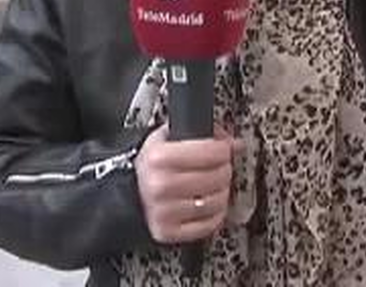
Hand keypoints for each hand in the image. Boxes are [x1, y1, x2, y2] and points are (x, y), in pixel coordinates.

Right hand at [135, 124, 237, 243]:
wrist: (131, 193)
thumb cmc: (152, 167)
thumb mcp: (167, 139)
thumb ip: (202, 135)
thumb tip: (234, 143)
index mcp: (158, 158)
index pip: (211, 152)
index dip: (224, 150)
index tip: (224, 150)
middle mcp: (159, 185)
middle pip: (217, 176)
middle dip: (225, 170)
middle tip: (220, 167)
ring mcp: (164, 211)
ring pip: (216, 202)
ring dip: (223, 193)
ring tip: (214, 186)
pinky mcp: (168, 231)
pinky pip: (208, 225)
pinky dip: (215, 215)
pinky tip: (209, 204)